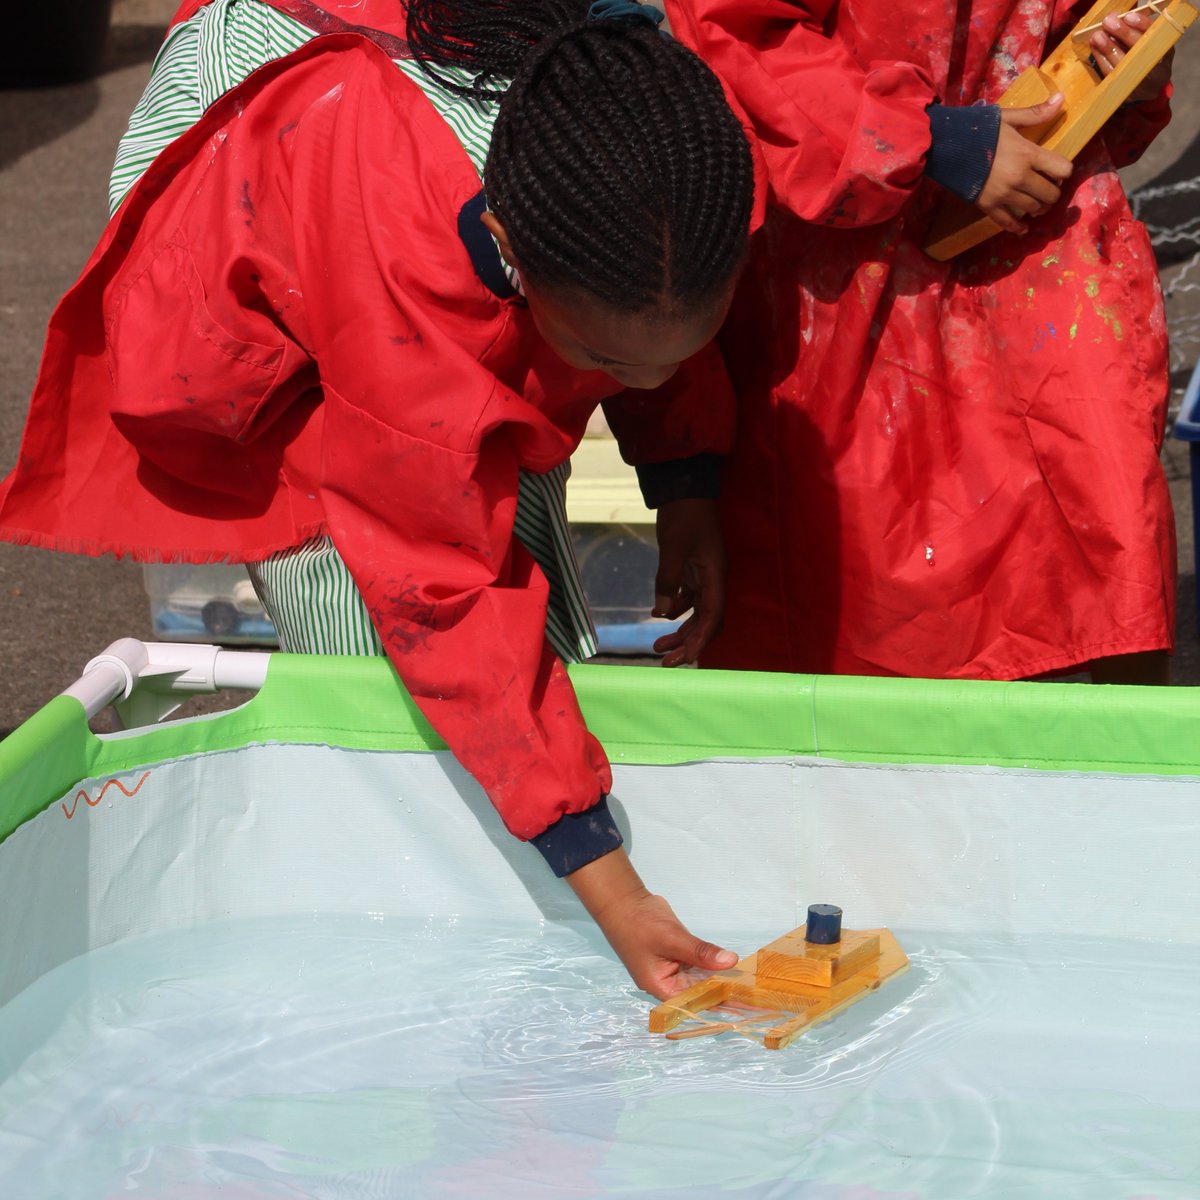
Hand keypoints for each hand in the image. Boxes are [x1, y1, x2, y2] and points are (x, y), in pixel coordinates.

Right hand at [566, 848, 738, 998]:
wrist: (624, 901)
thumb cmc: (640, 924)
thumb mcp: (672, 938)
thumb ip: (701, 952)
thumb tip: (730, 961)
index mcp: (662, 988)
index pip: (696, 1001)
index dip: (721, 1003)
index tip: (746, 1004)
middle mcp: (669, 983)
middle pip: (701, 992)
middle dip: (725, 991)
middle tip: (757, 996)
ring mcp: (674, 969)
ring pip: (702, 978)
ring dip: (722, 978)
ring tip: (751, 986)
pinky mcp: (678, 955)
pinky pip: (699, 964)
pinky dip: (713, 964)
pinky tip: (733, 967)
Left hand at [650, 497, 725, 666]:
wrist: (684, 489)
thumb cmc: (683, 515)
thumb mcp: (673, 548)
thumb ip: (667, 581)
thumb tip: (661, 614)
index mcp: (716, 576)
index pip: (712, 617)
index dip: (699, 641)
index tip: (684, 658)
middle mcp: (714, 580)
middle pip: (706, 621)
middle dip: (688, 643)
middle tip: (665, 662)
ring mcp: (704, 575)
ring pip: (696, 613)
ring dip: (679, 631)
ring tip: (657, 647)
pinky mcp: (693, 570)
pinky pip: (687, 598)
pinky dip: (674, 610)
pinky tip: (657, 617)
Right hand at [975, 96, 1073, 234]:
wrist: (946, 148)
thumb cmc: (978, 130)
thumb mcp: (1007, 117)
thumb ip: (1035, 113)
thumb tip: (1062, 98)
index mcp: (1027, 154)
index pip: (1061, 169)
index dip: (1064, 171)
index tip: (1058, 170)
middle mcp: (1019, 177)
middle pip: (1050, 193)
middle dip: (1053, 192)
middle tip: (1049, 189)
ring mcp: (1004, 194)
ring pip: (1033, 208)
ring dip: (1039, 208)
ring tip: (1038, 205)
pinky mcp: (988, 206)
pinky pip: (1007, 222)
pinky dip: (1017, 227)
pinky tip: (1023, 229)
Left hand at [1090, 8, 1173, 104]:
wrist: (1149, 88)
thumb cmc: (1148, 58)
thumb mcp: (1151, 42)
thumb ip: (1140, 31)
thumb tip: (1119, 17)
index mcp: (1165, 51)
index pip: (1154, 36)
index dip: (1141, 25)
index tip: (1128, 16)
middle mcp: (1156, 69)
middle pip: (1138, 50)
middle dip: (1122, 34)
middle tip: (1108, 22)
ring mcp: (1140, 84)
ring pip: (1121, 64)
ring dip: (1106, 47)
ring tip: (1096, 35)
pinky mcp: (1124, 93)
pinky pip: (1110, 75)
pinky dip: (1101, 59)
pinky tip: (1095, 48)